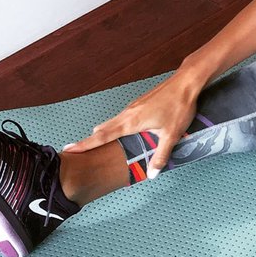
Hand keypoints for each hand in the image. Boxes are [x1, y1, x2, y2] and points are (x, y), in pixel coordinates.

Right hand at [62, 71, 201, 178]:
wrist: (186, 82)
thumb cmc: (179, 106)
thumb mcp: (171, 135)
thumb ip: (160, 155)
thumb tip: (152, 174)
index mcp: (131, 122)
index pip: (102, 136)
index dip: (85, 144)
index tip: (68, 149)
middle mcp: (128, 113)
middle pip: (103, 129)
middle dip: (88, 140)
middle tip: (73, 150)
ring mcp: (133, 107)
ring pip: (112, 122)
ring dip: (101, 132)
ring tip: (92, 143)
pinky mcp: (139, 104)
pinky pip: (121, 118)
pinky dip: (113, 126)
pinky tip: (119, 132)